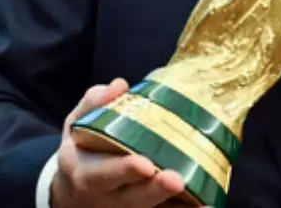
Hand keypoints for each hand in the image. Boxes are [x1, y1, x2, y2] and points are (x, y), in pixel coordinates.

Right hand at [50, 78, 194, 207]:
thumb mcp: (77, 125)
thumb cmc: (81, 152)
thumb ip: (94, 103)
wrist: (74, 194)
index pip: (103, 174)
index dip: (123, 171)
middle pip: (132, 198)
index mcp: (85, 175)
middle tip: (175, 179)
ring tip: (202, 203)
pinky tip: (206, 206)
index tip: (144, 164)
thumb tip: (120, 86)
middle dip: (155, 190)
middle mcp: (106, 200)